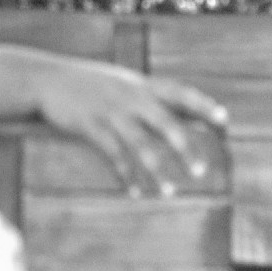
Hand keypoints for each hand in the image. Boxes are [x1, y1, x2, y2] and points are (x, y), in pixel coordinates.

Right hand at [31, 60, 227, 197]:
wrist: (46, 78)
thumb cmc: (88, 84)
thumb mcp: (121, 83)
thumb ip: (147, 98)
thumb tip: (180, 117)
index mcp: (141, 85)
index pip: (179, 92)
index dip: (202, 105)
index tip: (225, 120)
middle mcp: (130, 96)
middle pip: (164, 121)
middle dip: (184, 146)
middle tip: (200, 172)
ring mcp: (110, 110)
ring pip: (139, 142)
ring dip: (155, 169)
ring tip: (168, 192)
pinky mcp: (90, 124)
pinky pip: (112, 153)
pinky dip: (125, 174)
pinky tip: (135, 192)